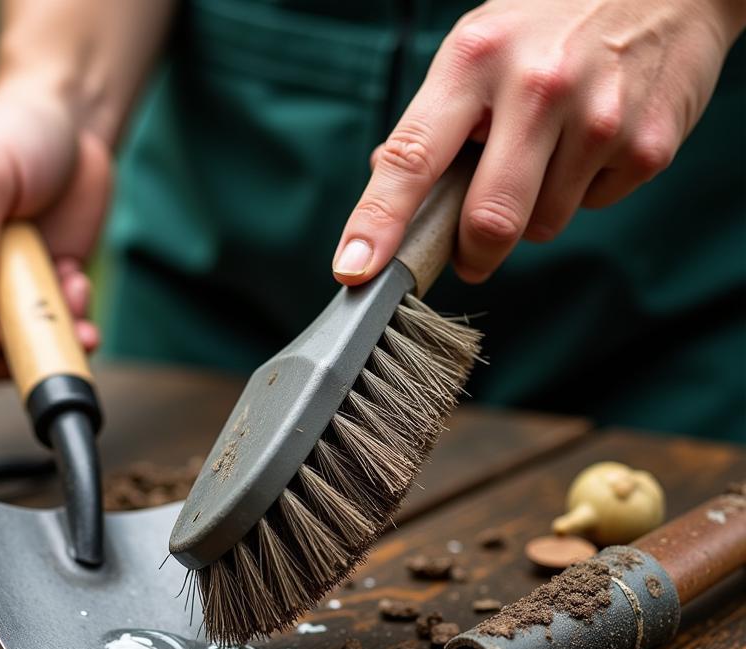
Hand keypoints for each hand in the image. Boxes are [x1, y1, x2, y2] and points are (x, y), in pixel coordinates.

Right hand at [0, 81, 111, 377]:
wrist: (68, 126)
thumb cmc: (15, 131)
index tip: (1, 333)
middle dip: (1, 347)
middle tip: (49, 316)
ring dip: (38, 338)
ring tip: (74, 290)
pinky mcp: (15, 299)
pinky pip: (32, 341)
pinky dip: (62, 329)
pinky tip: (79, 289)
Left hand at [333, 0, 743, 285]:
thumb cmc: (551, 23)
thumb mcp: (479, 47)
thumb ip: (434, 121)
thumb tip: (385, 181)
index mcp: (474, 60)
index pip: (411, 158)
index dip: (378, 222)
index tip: (354, 270)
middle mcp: (537, 86)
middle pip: (488, 220)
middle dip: (473, 252)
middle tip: (472, 251)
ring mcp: (598, 117)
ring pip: (541, 225)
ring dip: (533, 212)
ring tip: (550, 151)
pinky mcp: (647, 145)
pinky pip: (593, 206)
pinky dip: (584, 190)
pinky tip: (593, 140)